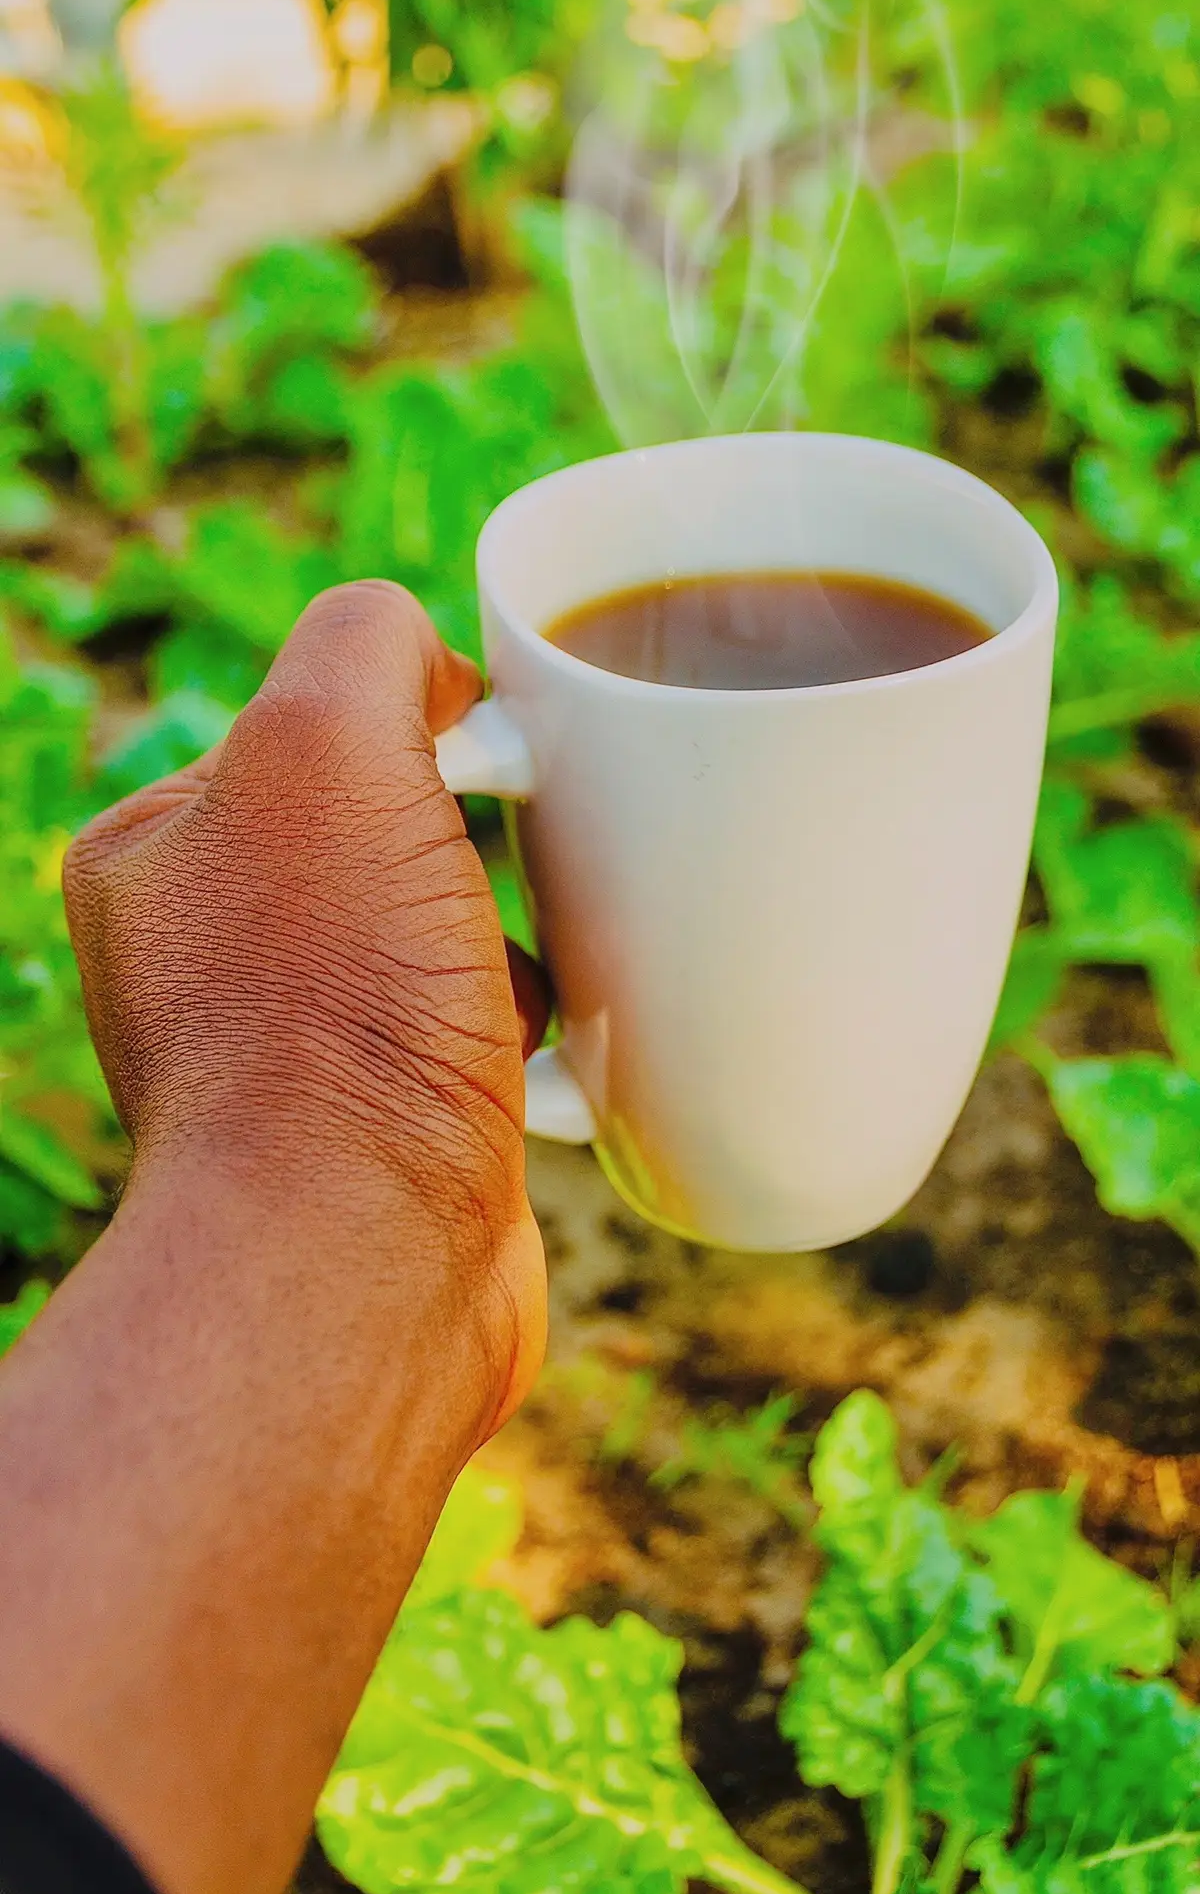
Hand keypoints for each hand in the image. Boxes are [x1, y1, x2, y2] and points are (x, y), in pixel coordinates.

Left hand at [64, 579, 547, 1432]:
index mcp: (155, 851)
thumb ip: (364, 640)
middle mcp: (207, 950)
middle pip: (389, 816)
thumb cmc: (331, 1006)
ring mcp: (297, 1044)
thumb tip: (429, 667)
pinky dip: (533, 1012)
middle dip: (478, 822)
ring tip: (537, 949)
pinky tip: (556, 1033)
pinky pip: (481, 1021)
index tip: (485, 755)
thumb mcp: (326, 742)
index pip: (309, 717)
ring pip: (446, 918)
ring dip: (513, 917)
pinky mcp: (388, 1122)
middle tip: (525, 846)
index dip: (418, 713)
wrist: (368, 1253)